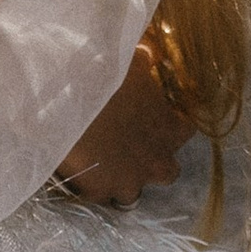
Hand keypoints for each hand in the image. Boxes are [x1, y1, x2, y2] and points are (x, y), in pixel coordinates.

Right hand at [56, 38, 187, 205]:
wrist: (64, 106)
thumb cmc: (103, 79)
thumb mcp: (130, 63)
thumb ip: (146, 63)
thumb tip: (153, 55)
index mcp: (169, 128)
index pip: (186, 130)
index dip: (171, 124)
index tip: (154, 116)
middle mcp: (156, 161)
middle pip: (167, 171)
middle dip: (151, 161)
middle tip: (128, 145)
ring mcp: (129, 182)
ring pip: (132, 193)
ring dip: (121, 180)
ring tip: (98, 163)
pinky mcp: (99, 192)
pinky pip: (99, 197)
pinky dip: (91, 187)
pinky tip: (77, 171)